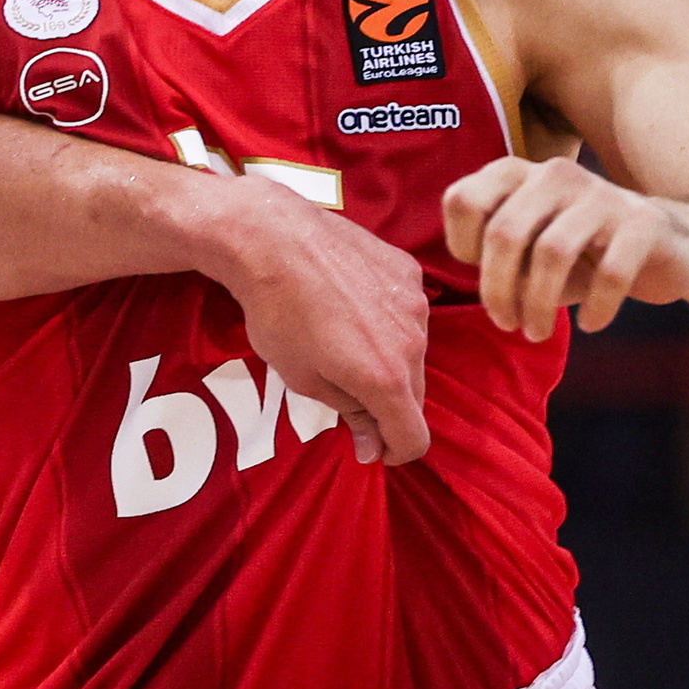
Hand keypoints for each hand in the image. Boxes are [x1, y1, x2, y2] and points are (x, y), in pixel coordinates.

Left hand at [188, 175, 431, 463]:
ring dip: (391, 361)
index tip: (371, 446)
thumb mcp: (304, 377)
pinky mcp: (408, 269)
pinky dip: (388, 321)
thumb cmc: (277, 315)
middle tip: (349, 394)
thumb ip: (350, 414)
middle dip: (388, 406)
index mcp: (386, 377)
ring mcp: (415, 301)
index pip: (414, 437)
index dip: (393, 451)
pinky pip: (408, 311)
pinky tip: (351, 306)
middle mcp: (413, 341)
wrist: (272, 238)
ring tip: (345, 343)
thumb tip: (374, 447)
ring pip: (414, 351)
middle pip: (415, 395)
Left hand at [442, 155, 688, 339]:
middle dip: (498, 290)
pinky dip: (596, 307)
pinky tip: (591, 324)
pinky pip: (610, 272)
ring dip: (539, 304)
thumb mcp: (526, 248)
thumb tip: (473, 291)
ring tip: (536, 332)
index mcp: (516, 173)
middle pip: (505, 233)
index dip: (461, 247)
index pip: (463, 200)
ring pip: (552, 253)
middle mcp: (555, 173)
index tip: (480, 278)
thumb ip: (491, 255)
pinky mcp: (642, 222)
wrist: (663, 247)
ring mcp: (601, 194)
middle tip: (507, 324)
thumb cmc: (578, 254)